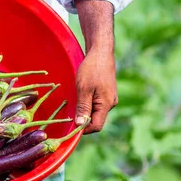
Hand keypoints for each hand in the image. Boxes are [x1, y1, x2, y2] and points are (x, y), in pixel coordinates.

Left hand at [73, 0, 116, 133]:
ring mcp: (109, 98)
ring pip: (95, 112)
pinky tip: (80, 97)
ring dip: (84, 111)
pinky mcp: (106, 93)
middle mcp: (110, 103)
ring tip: (74, 103)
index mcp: (107, 104)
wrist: (101, 51)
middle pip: (96, 120)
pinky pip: (96, 104)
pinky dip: (87, 104)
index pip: (96, 126)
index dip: (83, 129)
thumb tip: (80, 125)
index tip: (70, 126)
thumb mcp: (84, 89)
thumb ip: (83, 108)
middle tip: (69, 115)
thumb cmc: (92, 69)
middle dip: (83, 120)